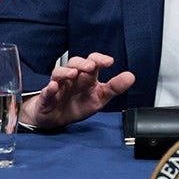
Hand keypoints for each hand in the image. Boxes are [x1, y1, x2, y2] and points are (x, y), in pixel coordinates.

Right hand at [18, 53, 134, 129]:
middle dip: (83, 63)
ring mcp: (58, 86)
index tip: (109, 62)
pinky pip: (46, 92)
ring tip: (74, 74)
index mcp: (86, 77)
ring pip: (58, 73)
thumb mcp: (100, 97)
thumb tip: (131, 76)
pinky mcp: (46, 98)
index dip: (99, 59)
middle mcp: (72, 78)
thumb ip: (114, 87)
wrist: (57, 119)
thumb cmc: (78, 104)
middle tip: (91, 67)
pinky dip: (50, 89)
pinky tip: (54, 87)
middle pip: (74, 63)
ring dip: (65, 72)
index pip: (92, 62)